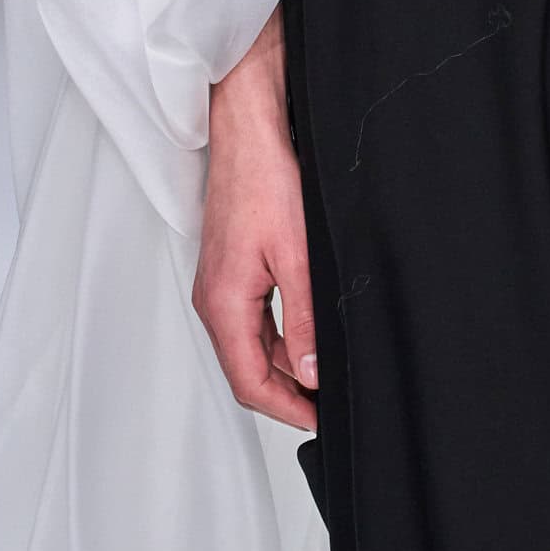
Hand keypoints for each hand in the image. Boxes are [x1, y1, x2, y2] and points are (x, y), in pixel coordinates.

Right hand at [192, 12, 317, 429]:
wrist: (249, 128)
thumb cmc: (265, 178)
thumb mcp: (299, 255)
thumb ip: (306, 319)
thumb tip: (313, 373)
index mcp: (224, 304)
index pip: (251, 382)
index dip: (288, 410)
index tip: (323, 422)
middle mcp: (216, 300)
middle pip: (251, 368)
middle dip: (290, 393)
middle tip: (334, 405)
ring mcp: (222, 284)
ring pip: (254, 345)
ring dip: (288, 365)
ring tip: (329, 375)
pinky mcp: (233, 267)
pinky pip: (255, 318)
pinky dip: (283, 335)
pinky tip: (312, 333)